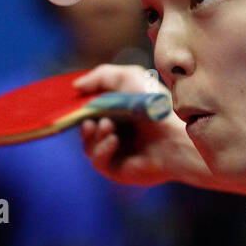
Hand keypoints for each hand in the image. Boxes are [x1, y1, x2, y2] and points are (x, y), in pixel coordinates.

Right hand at [74, 64, 195, 186]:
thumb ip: (101, 76)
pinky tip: (114, 140)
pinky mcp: (118, 170)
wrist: (175, 136)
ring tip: (107, 124)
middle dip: (82, 121)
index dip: (77, 107)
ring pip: (88, 145)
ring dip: (93, 135)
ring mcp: (116, 153)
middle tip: (87, 117)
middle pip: (84, 129)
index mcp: (117, 113)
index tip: (71, 100)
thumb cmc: (155, 106)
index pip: (88, 111)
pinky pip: (97, 161)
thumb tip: (76, 87)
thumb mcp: (129, 78)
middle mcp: (115, 133)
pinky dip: (101, 149)